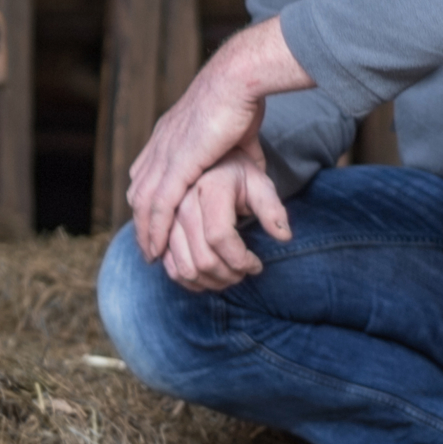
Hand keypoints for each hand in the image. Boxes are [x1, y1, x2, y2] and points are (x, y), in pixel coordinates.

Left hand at [128, 17, 311, 261]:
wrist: (237, 80)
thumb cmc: (243, 101)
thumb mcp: (238, 137)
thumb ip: (240, 157)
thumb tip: (251, 169)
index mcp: (169, 135)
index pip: (147, 174)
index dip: (149, 201)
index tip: (154, 222)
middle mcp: (159, 145)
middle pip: (139, 191)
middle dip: (142, 222)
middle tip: (148, 247)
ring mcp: (164, 154)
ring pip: (145, 203)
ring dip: (146, 232)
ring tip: (151, 256)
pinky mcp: (176, 164)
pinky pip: (159, 204)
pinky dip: (155, 228)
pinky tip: (156, 246)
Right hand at [158, 149, 290, 290]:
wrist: (204, 161)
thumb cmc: (236, 174)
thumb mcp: (259, 183)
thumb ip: (271, 208)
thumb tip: (283, 236)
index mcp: (208, 187)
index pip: (220, 237)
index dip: (241, 259)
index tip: (257, 265)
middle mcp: (181, 203)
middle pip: (202, 258)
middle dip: (229, 275)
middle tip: (243, 273)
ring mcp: (166, 218)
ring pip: (185, 268)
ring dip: (211, 282)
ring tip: (228, 276)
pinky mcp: (159, 231)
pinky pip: (168, 266)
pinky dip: (190, 280)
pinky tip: (207, 277)